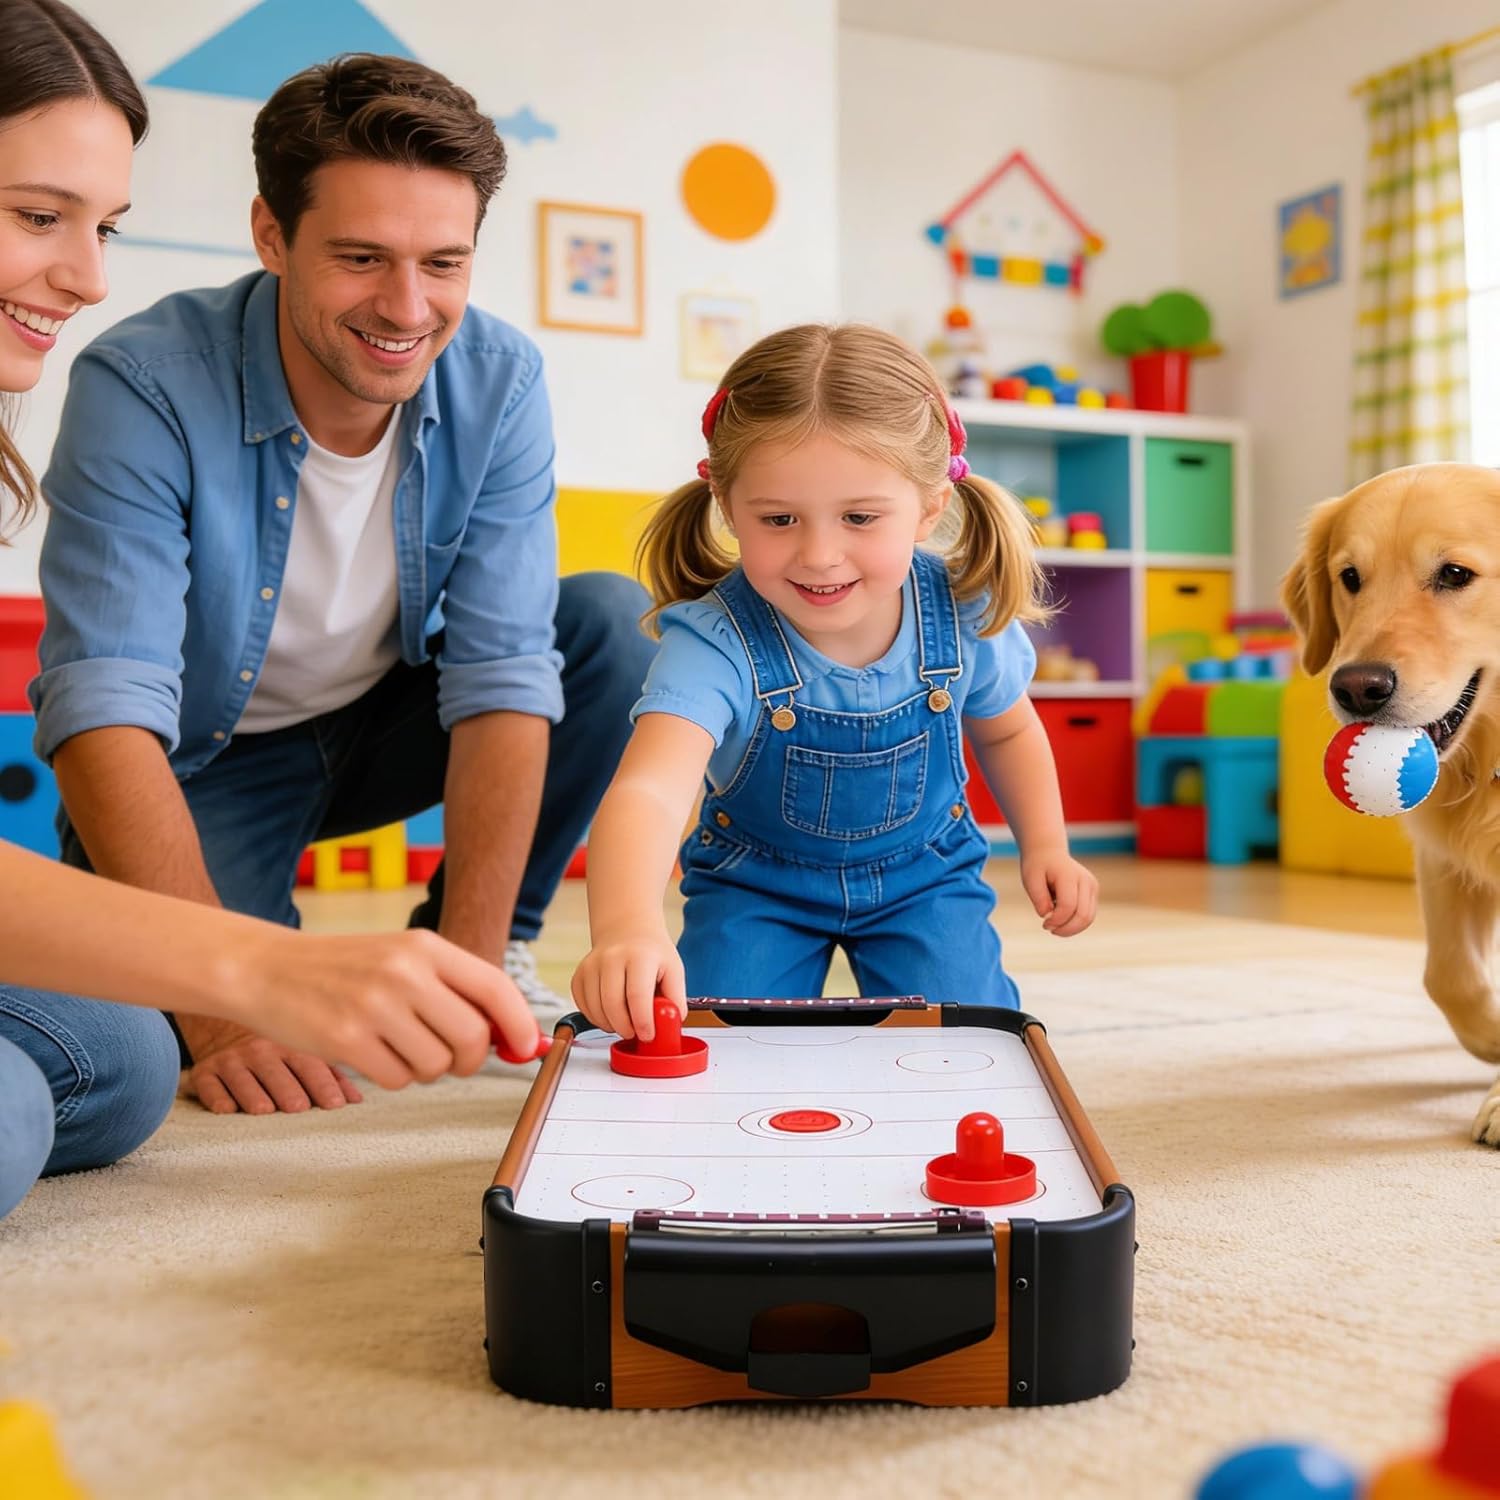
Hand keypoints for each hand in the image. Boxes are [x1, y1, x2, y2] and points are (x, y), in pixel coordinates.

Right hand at [180, 1014, 362, 1115]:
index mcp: (293, 1046)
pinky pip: (209, 1084)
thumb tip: (358, 1102)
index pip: (311, 1066)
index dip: (323, 1086)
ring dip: (254, 1095)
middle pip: (277, 1074)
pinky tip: (226, 1109)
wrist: (229, 1030)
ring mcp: (232, 1060)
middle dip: (288, 1091)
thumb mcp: (306, 1055)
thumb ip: (332, 1077)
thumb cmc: (279, 1052)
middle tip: (299, 1108)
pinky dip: (217, 1096)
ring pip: (243, 1079)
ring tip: (264, 1110)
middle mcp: (261, 1051)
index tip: (335, 1105)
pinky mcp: (205, 1072)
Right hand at [183, 928, 541, 1113]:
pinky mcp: (346, 1039)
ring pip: (437, 1064)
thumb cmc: (345, 968)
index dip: (519, 1024)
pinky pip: (399, 1080)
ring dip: (426, 1069)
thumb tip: (510, 1037)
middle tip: (449, 1056)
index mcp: (425, 946)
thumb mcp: (402, 958)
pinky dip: (393, 1077)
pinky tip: (372, 1053)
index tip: (524, 1047)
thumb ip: (454, 990)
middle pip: (472, 1037)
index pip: (495, 988)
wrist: (267, 968)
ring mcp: (375, 1005)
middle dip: (470, 1058)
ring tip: (399, 1046)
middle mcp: (405, 972)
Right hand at [571, 931, 684, 1040]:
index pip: (637, 995)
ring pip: (596, 1008)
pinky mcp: (579, 974)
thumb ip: (676, 998)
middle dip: (625, 1028)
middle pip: (612, 1004)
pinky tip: (610, 1014)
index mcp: (640, 956)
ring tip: (625, 1022)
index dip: (642, 1021)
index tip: (648, 1035)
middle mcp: (612, 958)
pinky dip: (596, 1018)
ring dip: (610, 1025)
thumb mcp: (674, 969)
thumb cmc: (651, 953)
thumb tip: (671, 1024)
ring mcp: (592, 965)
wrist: (627, 931)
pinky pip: (583, 1006)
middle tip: (635, 1033)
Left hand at [1019, 849, 1098, 936]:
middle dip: (1066, 929)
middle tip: (1049, 928)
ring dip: (1072, 929)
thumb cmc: (1037, 867)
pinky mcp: (1093, 893)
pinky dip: (1076, 924)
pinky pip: (1089, 916)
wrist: (1048, 853)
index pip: (1068, 906)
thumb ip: (1039, 898)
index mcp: (1069, 875)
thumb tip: (1048, 916)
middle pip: (1083, 915)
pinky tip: (1061, 922)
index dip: (1056, 920)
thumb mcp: (1030, 880)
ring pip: (1089, 918)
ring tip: (1055, 928)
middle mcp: (1086, 881)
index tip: (1044, 923)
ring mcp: (1092, 887)